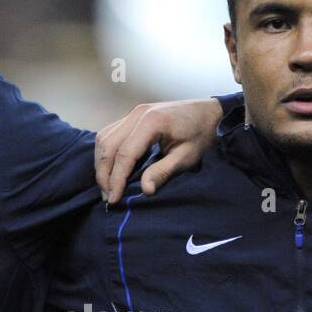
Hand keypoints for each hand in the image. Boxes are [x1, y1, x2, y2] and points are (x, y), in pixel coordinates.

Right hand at [95, 99, 222, 204]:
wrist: (210, 112)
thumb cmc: (201, 135)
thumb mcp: (187, 157)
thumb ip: (163, 172)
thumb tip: (145, 190)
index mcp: (151, 122)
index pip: (124, 154)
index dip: (116, 179)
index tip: (114, 199)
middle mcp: (137, 114)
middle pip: (108, 145)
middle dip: (104, 173)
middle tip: (107, 196)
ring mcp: (133, 113)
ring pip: (104, 138)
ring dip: (101, 163)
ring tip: (107, 185)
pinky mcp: (132, 116)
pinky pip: (110, 134)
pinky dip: (106, 153)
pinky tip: (111, 168)